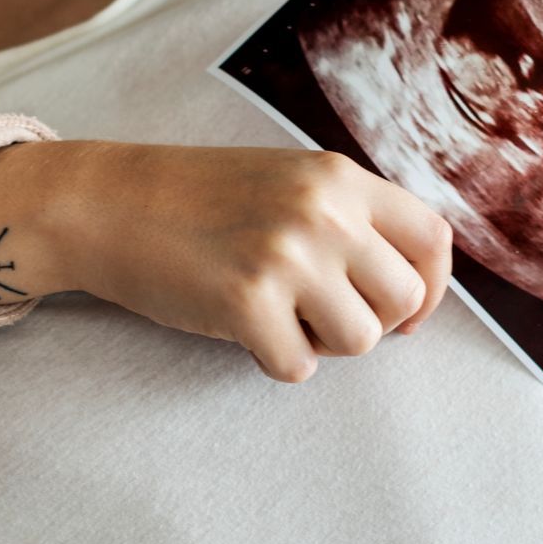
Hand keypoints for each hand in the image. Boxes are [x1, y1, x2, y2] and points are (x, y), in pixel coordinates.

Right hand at [0, 140, 453, 382]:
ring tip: (278, 315)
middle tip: (320, 313)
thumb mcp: (288, 182)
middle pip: (402, 299)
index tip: (404, 313)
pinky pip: (298, 365)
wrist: (108, 203)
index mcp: (340, 178)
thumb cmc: (198, 200)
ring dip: (323, 343)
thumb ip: (349, 218)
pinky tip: (242, 328)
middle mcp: (324, 211)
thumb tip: (412, 288)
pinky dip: (273, 360)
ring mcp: (286, 255)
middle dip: (370, 322)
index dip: (431, 288)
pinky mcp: (246, 301)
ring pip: (360, 340)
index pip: (434, 240)